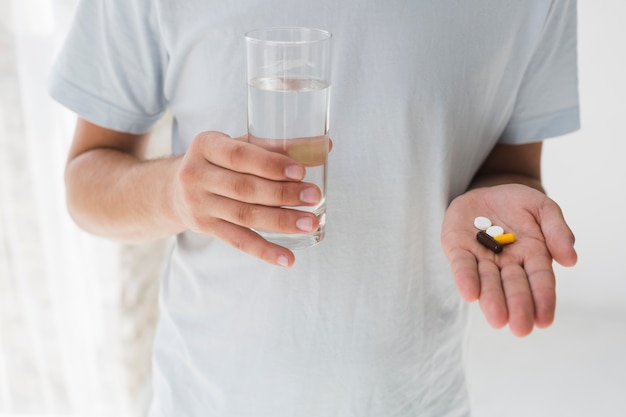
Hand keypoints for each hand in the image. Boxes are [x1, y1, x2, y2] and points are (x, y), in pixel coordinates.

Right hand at [172, 131, 321, 266]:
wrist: (174, 188)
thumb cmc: (218, 161)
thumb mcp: (237, 145)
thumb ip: (276, 146)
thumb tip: (324, 147)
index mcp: (206, 145)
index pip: (240, 156)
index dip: (271, 164)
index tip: (301, 170)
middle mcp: (196, 175)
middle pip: (244, 188)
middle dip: (282, 194)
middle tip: (314, 196)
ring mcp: (199, 204)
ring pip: (244, 216)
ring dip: (280, 221)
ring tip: (310, 223)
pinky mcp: (205, 228)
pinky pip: (238, 241)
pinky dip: (265, 250)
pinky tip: (288, 258)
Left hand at [441, 184, 576, 335]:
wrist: (486, 194)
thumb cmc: (518, 205)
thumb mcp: (543, 208)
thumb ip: (557, 230)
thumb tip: (570, 260)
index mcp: (533, 256)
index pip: (540, 281)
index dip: (542, 300)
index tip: (544, 321)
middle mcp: (507, 263)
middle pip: (514, 287)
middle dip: (518, 307)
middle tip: (520, 329)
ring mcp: (482, 258)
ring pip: (488, 282)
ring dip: (492, 300)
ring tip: (497, 319)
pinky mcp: (458, 249)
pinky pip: (462, 266)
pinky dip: (466, 279)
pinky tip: (469, 294)